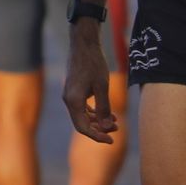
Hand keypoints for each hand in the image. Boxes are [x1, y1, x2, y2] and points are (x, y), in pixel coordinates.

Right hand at [61, 25, 118, 143]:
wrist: (83, 43)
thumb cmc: (93, 63)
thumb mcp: (102, 86)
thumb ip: (104, 108)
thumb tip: (107, 127)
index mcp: (73, 101)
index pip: (83, 128)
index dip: (97, 136)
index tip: (111, 140)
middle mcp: (68, 100)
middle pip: (82, 124)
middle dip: (99, 129)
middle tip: (117, 130)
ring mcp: (70, 95)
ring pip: (82, 116)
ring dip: (97, 121)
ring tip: (115, 122)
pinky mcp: (73, 90)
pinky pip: (82, 107)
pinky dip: (93, 112)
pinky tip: (106, 112)